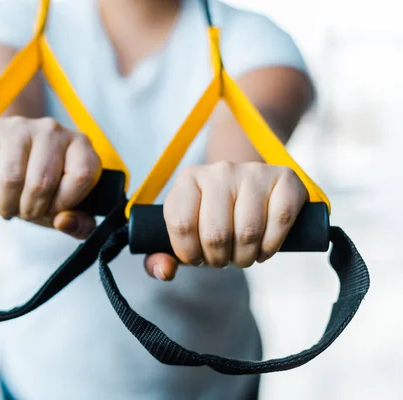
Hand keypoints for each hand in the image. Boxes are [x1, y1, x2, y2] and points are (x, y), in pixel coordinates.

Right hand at [0, 116, 101, 238]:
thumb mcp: (69, 206)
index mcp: (80, 145)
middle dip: (30, 210)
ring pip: (11, 178)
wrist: (13, 154)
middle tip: (26, 214)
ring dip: (7, 205)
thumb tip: (64, 222)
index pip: (81, 176)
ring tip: (8, 208)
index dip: (65, 202)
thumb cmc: (45, 183)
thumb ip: (80, 223)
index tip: (53, 210)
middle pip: (41, 182)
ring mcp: (20, 126)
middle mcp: (52, 130)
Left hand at [144, 161, 307, 280]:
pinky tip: (263, 249)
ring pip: (248, 231)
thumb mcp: (181, 234)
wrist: (246, 189)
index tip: (197, 258)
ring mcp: (253, 171)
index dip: (190, 253)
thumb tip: (164, 272)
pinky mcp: (284, 178)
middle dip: (218, 259)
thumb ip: (160, 257)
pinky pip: (280, 220)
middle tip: (222, 260)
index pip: (182, 224)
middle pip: (216, 233)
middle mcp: (220, 170)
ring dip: (245, 257)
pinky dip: (271, 247)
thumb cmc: (209, 218)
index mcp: (188, 179)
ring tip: (242, 255)